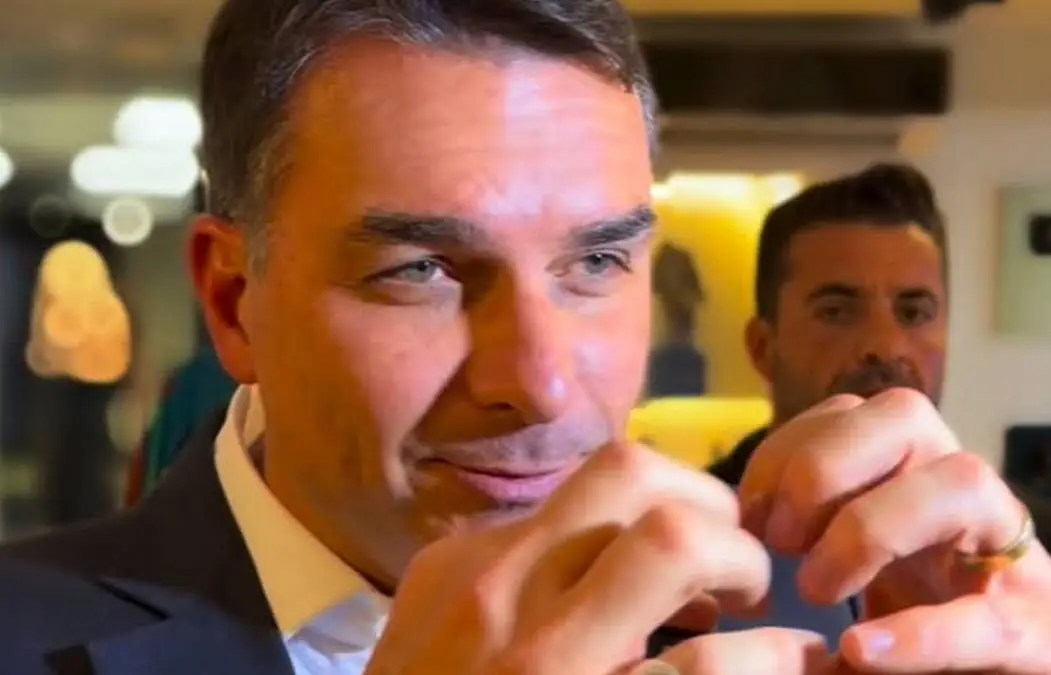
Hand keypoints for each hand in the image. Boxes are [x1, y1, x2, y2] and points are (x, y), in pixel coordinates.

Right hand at [365, 443, 826, 674]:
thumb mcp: (431, 631)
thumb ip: (497, 578)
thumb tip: (587, 542)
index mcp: (471, 570)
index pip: (599, 482)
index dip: (678, 498)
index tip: (701, 534)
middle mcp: (505, 598)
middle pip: (638, 485)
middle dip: (714, 511)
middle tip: (737, 567)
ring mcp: (548, 662)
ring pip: (676, 551)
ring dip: (748, 578)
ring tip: (765, 626)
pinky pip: (708, 668)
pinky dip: (764, 661)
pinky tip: (779, 667)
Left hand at [739, 388, 1050, 672]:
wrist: (1001, 662)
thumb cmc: (909, 608)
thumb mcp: (848, 552)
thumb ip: (804, 524)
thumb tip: (734, 521)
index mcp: (912, 466)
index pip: (847, 410)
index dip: (784, 451)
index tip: (744, 513)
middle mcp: (961, 488)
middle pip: (904, 413)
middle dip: (823, 466)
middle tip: (777, 540)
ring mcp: (1008, 552)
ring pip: (961, 482)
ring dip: (870, 527)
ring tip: (816, 589)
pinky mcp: (1035, 633)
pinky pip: (986, 619)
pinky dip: (920, 637)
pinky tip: (861, 649)